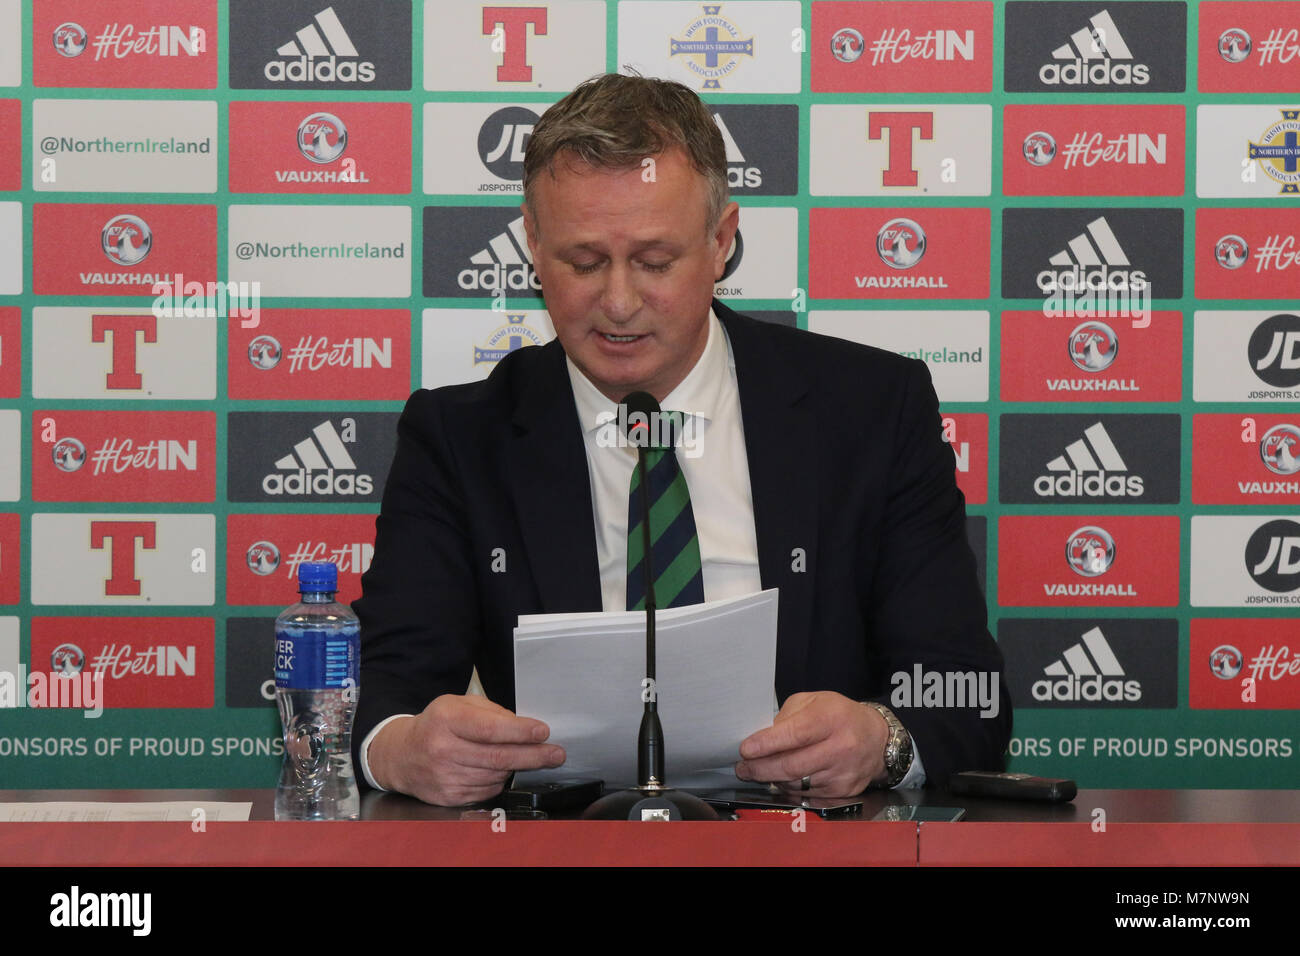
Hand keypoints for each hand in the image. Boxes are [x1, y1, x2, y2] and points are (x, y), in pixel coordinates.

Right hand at [366, 694, 564, 805]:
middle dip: (533, 756)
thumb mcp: (459, 705)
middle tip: (556, 754)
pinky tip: (500, 770)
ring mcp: (444, 777)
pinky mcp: (448, 797)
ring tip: (528, 757)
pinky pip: (487, 791)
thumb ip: (492, 713)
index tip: (542, 731)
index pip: (489, 729)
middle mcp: (443, 749)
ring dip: (517, 767)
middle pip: (497, 757)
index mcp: (446, 720)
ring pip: (496, 775)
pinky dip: (499, 780)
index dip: (519, 731)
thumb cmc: (437, 725)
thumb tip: (524, 728)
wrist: (401, 755)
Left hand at [735, 691, 889, 797]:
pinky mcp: (843, 792)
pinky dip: (790, 789)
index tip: (745, 749)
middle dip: (760, 768)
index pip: (794, 735)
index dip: (767, 744)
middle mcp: (840, 747)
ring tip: (760, 771)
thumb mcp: (814, 701)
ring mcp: (842, 773)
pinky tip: (784, 779)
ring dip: (773, 779)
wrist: (876, 738)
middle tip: (743, 768)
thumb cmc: (839, 716)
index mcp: (830, 719)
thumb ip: (787, 716)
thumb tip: (762, 738)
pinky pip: (806, 795)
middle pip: (792, 765)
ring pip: (795, 784)